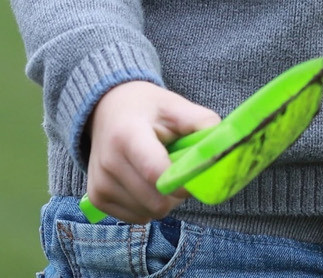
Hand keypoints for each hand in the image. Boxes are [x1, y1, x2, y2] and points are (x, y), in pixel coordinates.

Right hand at [84, 80, 220, 222]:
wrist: (106, 109)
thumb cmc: (147, 109)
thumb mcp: (175, 106)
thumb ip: (202, 123)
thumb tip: (225, 147)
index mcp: (128, 135)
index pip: (156, 173)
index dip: (182, 182)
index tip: (195, 176)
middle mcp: (109, 162)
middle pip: (156, 201)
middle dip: (176, 192)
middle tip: (178, 170)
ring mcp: (100, 183)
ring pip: (149, 212)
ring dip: (163, 200)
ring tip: (159, 172)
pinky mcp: (97, 198)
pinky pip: (136, 217)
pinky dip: (147, 205)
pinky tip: (144, 182)